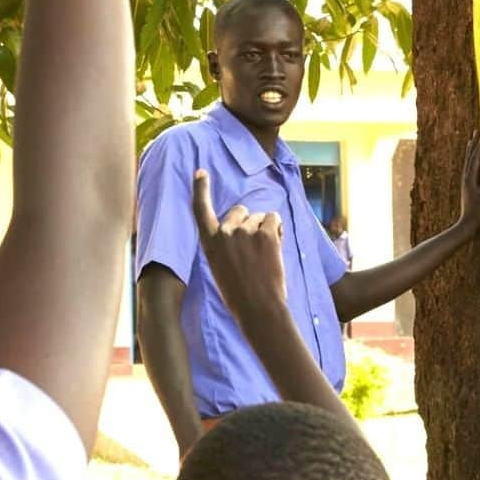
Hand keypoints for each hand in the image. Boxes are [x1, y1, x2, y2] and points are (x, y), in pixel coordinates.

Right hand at [191, 169, 286, 320]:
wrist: (258, 307)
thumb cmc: (240, 292)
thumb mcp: (221, 265)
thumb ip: (226, 244)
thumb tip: (241, 227)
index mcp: (209, 242)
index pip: (200, 210)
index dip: (200, 189)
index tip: (201, 172)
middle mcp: (225, 232)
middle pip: (240, 210)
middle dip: (249, 221)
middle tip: (253, 247)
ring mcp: (245, 231)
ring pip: (260, 216)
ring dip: (265, 229)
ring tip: (265, 254)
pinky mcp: (266, 233)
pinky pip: (274, 219)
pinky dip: (278, 229)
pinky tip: (276, 247)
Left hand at [457, 132, 479, 233]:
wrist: (467, 223)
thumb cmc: (477, 210)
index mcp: (470, 177)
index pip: (476, 157)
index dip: (479, 145)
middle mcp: (466, 177)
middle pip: (469, 156)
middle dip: (473, 144)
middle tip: (475, 132)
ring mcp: (466, 181)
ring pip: (468, 161)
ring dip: (471, 150)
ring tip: (472, 141)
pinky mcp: (467, 186)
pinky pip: (469, 168)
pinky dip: (471, 160)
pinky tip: (474, 161)